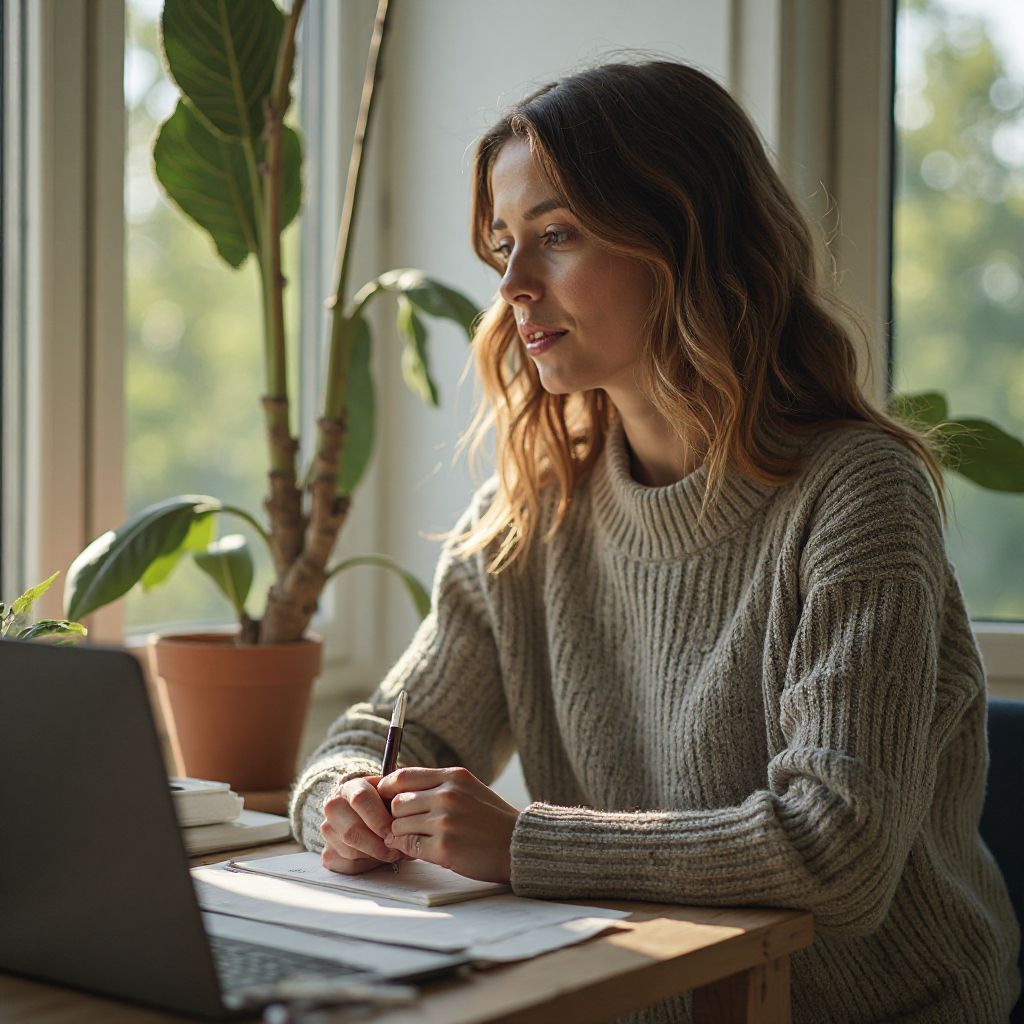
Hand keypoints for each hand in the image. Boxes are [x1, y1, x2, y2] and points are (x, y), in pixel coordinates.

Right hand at [320, 774, 402, 874]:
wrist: (363, 809)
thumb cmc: (382, 801)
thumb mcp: (391, 792)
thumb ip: (399, 800)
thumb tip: (410, 821)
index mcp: (349, 787)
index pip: (361, 799)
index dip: (380, 819)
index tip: (395, 832)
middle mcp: (333, 807)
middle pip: (352, 831)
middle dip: (379, 845)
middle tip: (397, 849)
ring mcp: (328, 830)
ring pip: (351, 851)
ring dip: (376, 856)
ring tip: (393, 852)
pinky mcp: (328, 853)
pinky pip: (348, 866)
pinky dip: (367, 865)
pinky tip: (378, 856)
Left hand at [377, 766, 518, 883]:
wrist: (517, 845)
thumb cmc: (491, 818)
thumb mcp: (468, 788)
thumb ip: (438, 784)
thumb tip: (399, 788)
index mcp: (453, 777)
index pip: (402, 775)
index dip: (387, 788)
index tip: (385, 799)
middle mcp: (447, 795)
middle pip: (397, 802)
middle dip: (395, 816)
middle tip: (403, 824)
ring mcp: (445, 821)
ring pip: (399, 826)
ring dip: (401, 835)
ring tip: (414, 838)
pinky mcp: (444, 848)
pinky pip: (408, 847)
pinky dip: (406, 850)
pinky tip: (418, 850)